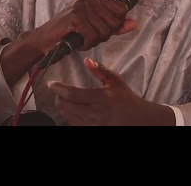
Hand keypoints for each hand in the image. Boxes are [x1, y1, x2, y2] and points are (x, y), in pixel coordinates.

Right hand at [38, 0, 136, 51]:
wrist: (46, 39)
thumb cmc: (71, 31)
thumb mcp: (96, 26)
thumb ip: (115, 24)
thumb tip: (134, 24)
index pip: (121, 10)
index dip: (114, 25)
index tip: (99, 28)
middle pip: (113, 22)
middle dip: (103, 35)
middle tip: (88, 35)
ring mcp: (81, 5)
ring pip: (104, 31)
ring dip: (94, 41)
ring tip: (82, 38)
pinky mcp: (75, 17)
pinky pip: (92, 36)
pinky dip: (87, 44)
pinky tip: (78, 41)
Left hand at [48, 58, 174, 125]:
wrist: (139, 120)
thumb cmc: (127, 99)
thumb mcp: (116, 82)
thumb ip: (100, 71)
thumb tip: (86, 61)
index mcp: (101, 99)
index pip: (73, 94)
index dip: (59, 89)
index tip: (51, 84)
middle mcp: (95, 113)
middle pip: (67, 107)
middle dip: (58, 98)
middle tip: (57, 91)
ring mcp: (93, 125)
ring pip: (68, 117)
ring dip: (62, 107)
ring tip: (62, 99)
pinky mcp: (92, 130)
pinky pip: (74, 124)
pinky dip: (69, 116)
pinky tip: (70, 110)